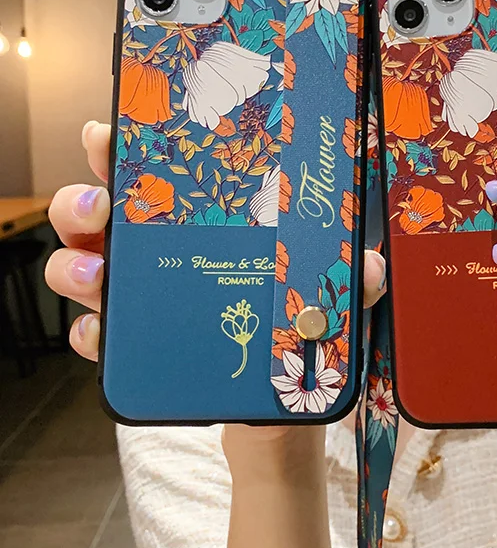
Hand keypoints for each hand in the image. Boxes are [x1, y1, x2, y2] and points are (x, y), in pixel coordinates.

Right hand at [45, 121, 386, 450]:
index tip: (112, 133)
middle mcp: (164, 254)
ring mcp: (145, 300)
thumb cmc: (296, 334)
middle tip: (100, 209)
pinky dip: (88, 336)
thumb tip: (372, 268)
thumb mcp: (331, 300)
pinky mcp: (137, 349)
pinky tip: (103, 338)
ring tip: (96, 276)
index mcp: (205, 225)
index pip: (157, 176)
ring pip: (81, 267)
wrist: (278, 414)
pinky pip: (93, 336)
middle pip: (100, 214)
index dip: (125, 150)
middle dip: (82, 203)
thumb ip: (355, 283)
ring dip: (73, 266)